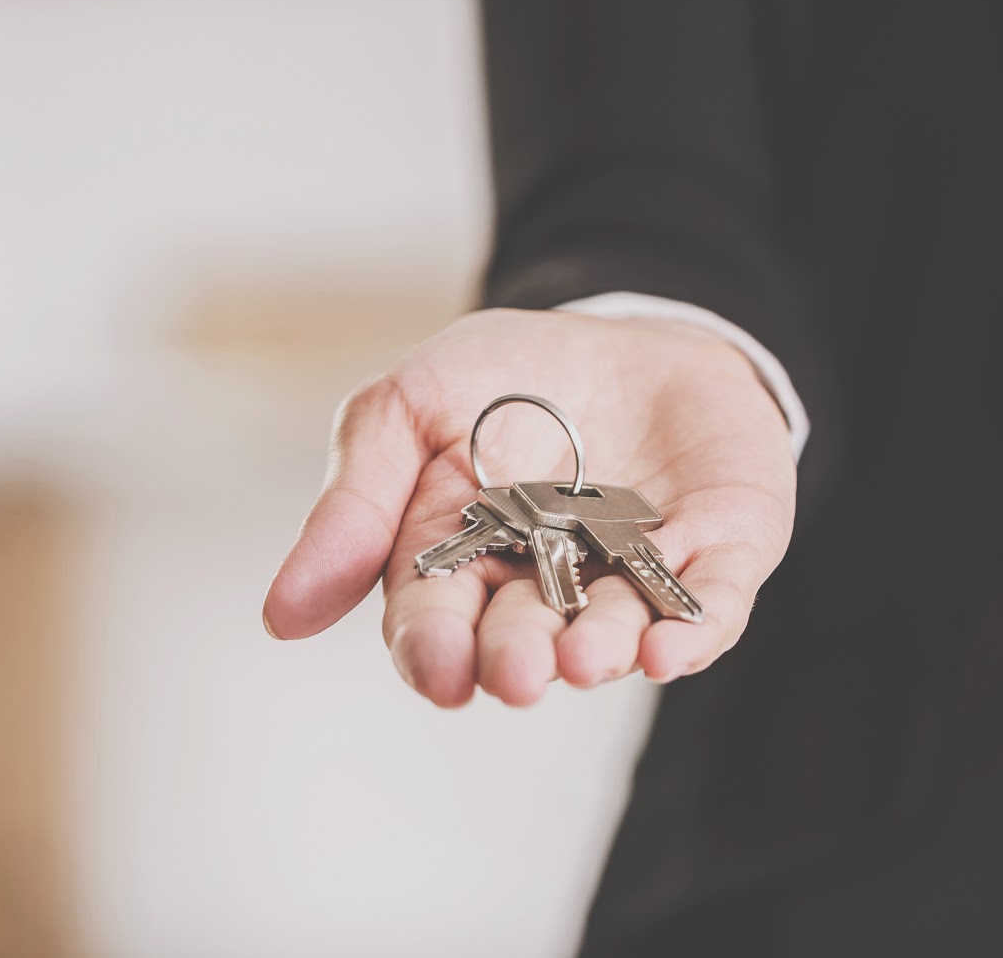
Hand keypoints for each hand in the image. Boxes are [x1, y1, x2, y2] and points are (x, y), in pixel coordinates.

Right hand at [262, 308, 795, 704]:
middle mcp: (550, 591)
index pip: (438, 621)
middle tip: (518, 673)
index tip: (437, 671)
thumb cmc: (507, 377)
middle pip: (525, 638)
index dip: (435, 650)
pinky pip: (709, 604)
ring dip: (604, 650)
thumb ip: (356, 502)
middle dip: (519, 657)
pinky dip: (693, 630)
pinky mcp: (719, 552)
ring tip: (586, 657)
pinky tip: (672, 651)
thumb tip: (283, 618)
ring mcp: (637, 577)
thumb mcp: (408, 407)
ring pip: (618, 630)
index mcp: (462, 567)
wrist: (633, 330)